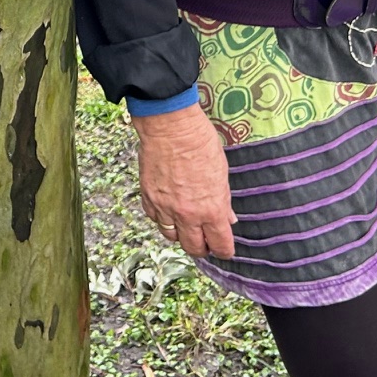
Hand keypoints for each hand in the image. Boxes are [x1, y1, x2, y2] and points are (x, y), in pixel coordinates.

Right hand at [130, 104, 235, 259]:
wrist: (170, 126)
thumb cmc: (200, 143)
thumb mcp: (222, 172)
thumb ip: (224, 200)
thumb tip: (228, 218)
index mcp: (211, 209)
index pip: (220, 245)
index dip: (224, 250)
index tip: (224, 248)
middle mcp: (187, 214)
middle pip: (193, 248)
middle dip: (202, 248)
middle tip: (205, 241)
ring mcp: (165, 207)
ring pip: (171, 237)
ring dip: (180, 234)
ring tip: (186, 226)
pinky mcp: (148, 197)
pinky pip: (155, 218)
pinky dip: (162, 218)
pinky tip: (168, 209)